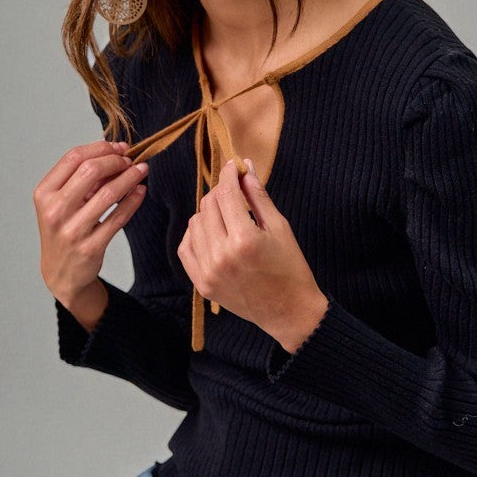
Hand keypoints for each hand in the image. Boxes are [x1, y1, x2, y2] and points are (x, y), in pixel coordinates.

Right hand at [32, 139, 148, 307]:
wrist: (60, 272)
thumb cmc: (63, 229)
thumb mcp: (61, 203)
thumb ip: (81, 179)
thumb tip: (115, 154)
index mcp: (44, 193)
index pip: (73, 157)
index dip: (100, 147)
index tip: (118, 147)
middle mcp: (55, 211)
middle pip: (91, 170)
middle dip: (116, 160)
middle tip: (130, 160)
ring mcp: (72, 230)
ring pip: (108, 193)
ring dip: (130, 177)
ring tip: (142, 170)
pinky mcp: (91, 247)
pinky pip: (118, 217)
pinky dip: (133, 201)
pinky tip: (140, 191)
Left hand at [177, 158, 328, 350]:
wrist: (289, 311)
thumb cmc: (291, 268)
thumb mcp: (280, 228)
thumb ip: (258, 196)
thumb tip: (245, 167)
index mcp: (245, 240)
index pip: (227, 194)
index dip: (230, 174)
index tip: (234, 166)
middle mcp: (222, 256)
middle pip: (208, 205)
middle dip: (221, 191)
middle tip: (235, 189)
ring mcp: (208, 272)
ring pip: (195, 223)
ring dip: (209, 212)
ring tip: (227, 214)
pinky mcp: (202, 284)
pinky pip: (186, 246)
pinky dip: (196, 234)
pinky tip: (212, 231)